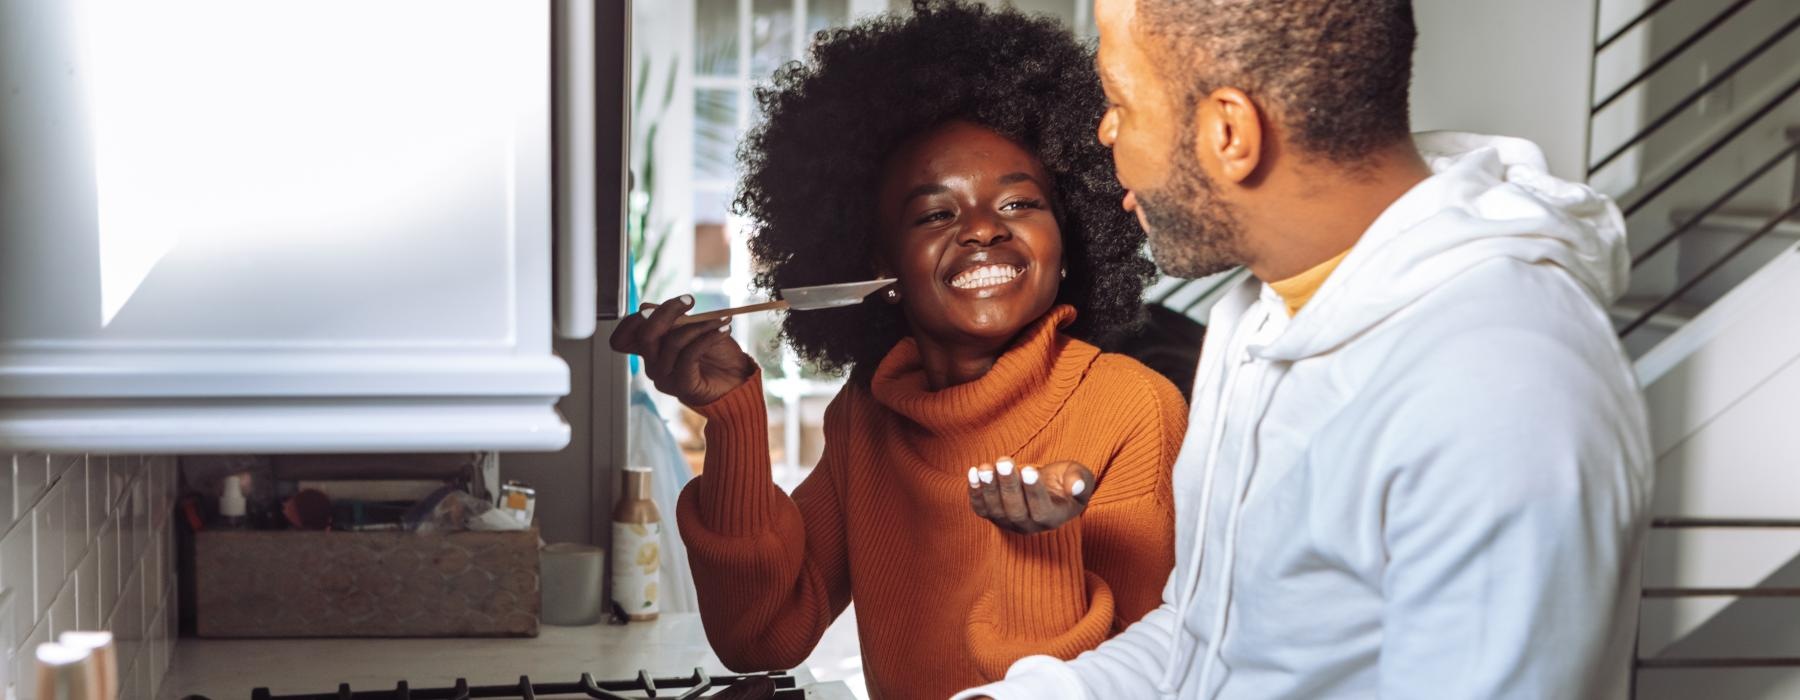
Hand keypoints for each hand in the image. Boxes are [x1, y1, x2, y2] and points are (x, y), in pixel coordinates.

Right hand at [608, 295, 756, 405]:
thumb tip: (646, 307)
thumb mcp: (692, 328)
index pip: (623, 336)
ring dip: (699, 325)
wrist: (737, 380)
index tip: (675, 301)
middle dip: (667, 312)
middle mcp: (652, 364)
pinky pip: (689, 355)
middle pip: (645, 335)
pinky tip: (723, 331)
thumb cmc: (715, 354)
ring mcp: (665, 377)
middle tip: (689, 301)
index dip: (638, 317)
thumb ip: (671, 319)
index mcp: (650, 350)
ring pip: (673, 342)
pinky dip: (708, 337)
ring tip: (721, 320)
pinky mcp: (682, 386)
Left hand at [967, 457, 1094, 533]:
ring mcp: (1008, 522)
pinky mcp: (992, 515)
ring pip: (996, 510)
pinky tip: (974, 472)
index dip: (1034, 492)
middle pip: (1016, 511)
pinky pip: (980, 508)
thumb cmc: (1064, 480)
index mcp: (1053, 518)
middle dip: (1009, 485)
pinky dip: (975, 492)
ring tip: (986, 467)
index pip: (1041, 510)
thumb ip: (1081, 481)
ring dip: (989, 488)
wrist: (1045, 487)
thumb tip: (1076, 486)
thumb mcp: (1080, 476)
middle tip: (1004, 461)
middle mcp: (1029, 526)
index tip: (1030, 470)